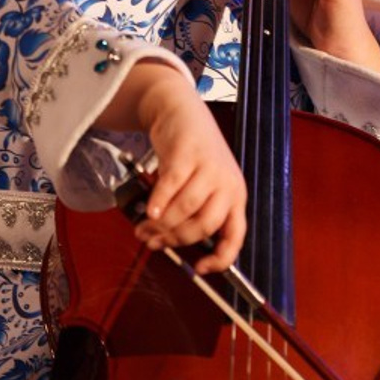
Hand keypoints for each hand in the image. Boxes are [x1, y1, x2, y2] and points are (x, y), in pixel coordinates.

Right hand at [97, 62, 246, 272]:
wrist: (180, 110)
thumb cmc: (191, 153)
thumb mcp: (202, 184)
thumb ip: (191, 212)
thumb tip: (166, 243)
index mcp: (234, 196)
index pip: (235, 236)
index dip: (221, 258)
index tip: (201, 269)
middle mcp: (227, 183)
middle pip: (204, 226)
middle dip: (176, 239)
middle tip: (153, 242)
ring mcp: (209, 167)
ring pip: (186, 209)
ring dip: (161, 224)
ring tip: (143, 227)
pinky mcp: (188, 153)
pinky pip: (172, 186)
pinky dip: (158, 203)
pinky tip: (147, 212)